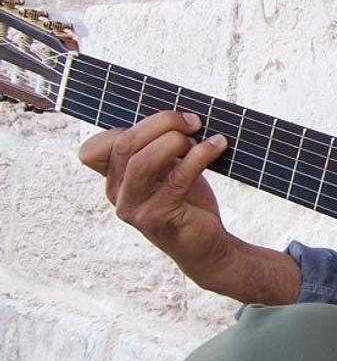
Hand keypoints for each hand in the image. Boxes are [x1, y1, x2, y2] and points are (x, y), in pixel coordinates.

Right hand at [79, 111, 235, 287]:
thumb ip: (158, 146)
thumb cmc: (188, 201)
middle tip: (194, 121)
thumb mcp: (167, 169)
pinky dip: (200, 155)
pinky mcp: (158, 218)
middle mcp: (116, 194)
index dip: (129, 126)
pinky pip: (177, 178)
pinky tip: (217, 146)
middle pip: (125, 144)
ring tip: (202, 137)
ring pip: (143, 161)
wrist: (207, 246)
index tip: (168, 122)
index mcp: (113, 179)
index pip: (95, 147)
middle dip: (163, 123)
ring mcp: (134, 209)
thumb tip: (176, 114)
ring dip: (177, 140)